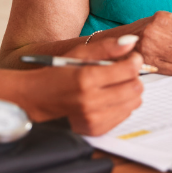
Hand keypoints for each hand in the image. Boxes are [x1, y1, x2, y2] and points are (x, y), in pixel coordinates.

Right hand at [21, 35, 143, 135]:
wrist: (36, 99)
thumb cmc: (58, 73)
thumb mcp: (78, 53)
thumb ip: (106, 47)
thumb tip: (132, 42)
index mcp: (86, 78)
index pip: (129, 70)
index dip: (135, 61)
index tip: (132, 58)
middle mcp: (91, 101)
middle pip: (134, 88)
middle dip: (134, 77)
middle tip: (124, 71)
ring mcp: (93, 118)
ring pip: (133, 103)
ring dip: (129, 91)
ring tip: (116, 85)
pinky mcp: (95, 129)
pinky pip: (124, 116)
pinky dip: (122, 105)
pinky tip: (109, 98)